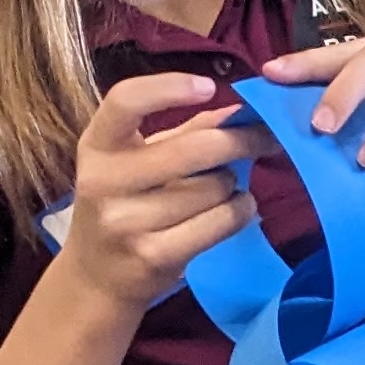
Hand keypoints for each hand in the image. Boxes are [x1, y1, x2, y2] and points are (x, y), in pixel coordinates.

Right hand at [61, 74, 275, 309]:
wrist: (97, 276)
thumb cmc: (128, 203)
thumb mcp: (139, 160)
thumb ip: (185, 132)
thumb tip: (241, 111)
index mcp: (98, 147)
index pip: (124, 101)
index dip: (169, 87)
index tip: (208, 87)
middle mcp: (104, 182)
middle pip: (193, 149)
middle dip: (241, 140)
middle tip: (267, 136)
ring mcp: (126, 223)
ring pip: (215, 187)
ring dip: (236, 183)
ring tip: (227, 187)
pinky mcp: (154, 256)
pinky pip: (222, 220)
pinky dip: (241, 210)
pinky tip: (235, 209)